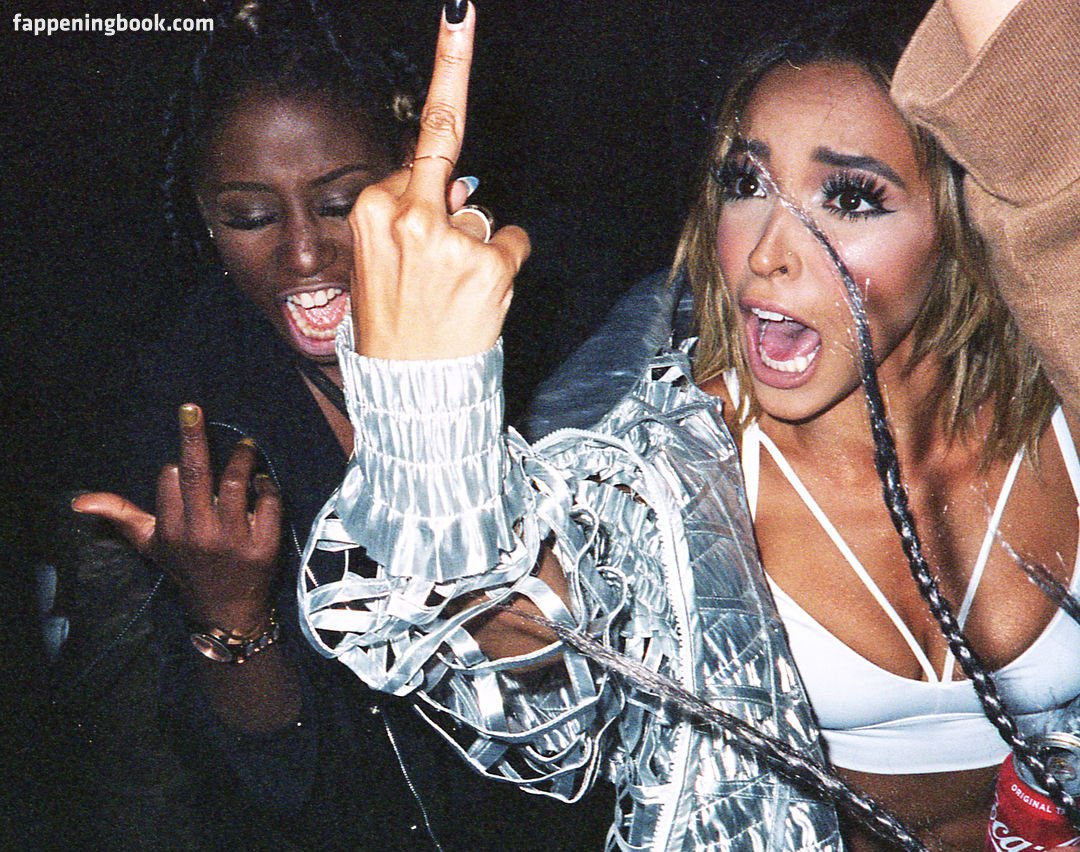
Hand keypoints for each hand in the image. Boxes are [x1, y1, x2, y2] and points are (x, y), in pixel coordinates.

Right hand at [73, 404, 281, 633]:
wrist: (227, 611)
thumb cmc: (187, 570)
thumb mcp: (151, 546)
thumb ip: (122, 516)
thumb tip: (77, 502)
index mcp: (170, 530)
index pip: (170, 479)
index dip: (177, 464)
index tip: (184, 462)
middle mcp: (200, 533)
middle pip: (197, 473)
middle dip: (193, 436)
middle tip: (194, 409)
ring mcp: (234, 539)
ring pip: (236, 483)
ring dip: (241, 458)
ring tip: (246, 447)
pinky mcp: (264, 545)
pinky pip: (267, 502)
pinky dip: (266, 486)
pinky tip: (263, 481)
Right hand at [347, 2, 529, 359]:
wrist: (408, 390)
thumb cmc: (394, 326)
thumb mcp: (383, 262)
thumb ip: (417, 213)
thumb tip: (464, 187)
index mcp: (373, 207)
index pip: (420, 133)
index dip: (449, 67)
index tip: (461, 12)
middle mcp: (408, 212)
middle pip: (454, 162)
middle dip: (455, 166)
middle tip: (446, 151)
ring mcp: (450, 237)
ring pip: (484, 212)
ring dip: (478, 245)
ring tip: (452, 293)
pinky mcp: (488, 263)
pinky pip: (512, 241)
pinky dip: (504, 265)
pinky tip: (479, 297)